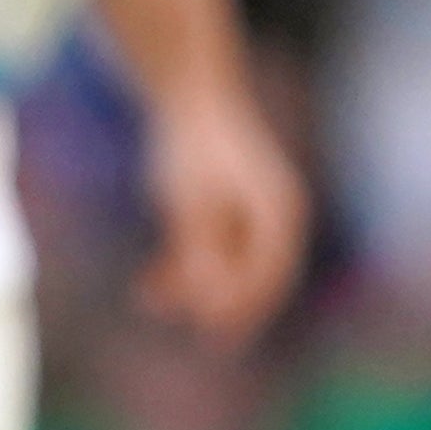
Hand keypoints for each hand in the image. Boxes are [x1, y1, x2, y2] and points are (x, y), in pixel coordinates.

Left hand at [137, 78, 307, 343]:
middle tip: (191, 336)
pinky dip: (183, 267)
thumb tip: (205, 297)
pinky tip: (150, 283)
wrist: (186, 93)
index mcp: (280, 214)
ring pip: (225, 267)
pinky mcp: (225, 210)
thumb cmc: (193, 146)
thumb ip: (201, 251)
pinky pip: (209, 252)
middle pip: (251, 277)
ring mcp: (250, 215)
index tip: (214, 334)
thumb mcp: (193, 202)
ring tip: (150, 300)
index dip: (244, 307)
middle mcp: (273, 218)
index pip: (270, 275)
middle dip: (217, 304)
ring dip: (192, 287)